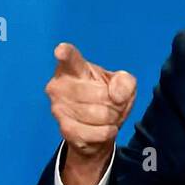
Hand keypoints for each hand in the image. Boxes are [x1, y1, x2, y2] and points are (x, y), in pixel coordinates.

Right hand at [44, 42, 136, 184]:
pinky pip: (93, 133)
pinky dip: (106, 133)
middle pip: (98, 94)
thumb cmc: (108, 99)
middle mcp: (60, 85)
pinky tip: (106, 129)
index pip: (68, 57)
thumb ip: (125, 82)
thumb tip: (116, 96)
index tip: (61, 50)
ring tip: (109, 117)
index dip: (65, 53)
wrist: (98, 130)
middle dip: (114, 103)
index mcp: (74, 67)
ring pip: (98, 115)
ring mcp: (59, 107)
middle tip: (113, 104)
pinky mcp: (64, 128)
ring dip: (112, 119)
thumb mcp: (124, 85)